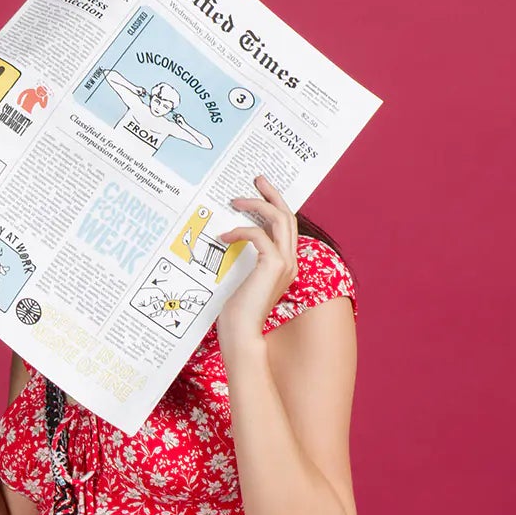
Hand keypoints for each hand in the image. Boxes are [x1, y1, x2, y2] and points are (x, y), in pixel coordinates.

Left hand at [214, 172, 297, 353]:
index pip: (286, 227)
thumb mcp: (244, 279)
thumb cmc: (238, 313)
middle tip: (257, 179)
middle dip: (272, 194)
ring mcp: (285, 263)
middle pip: (288, 216)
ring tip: (236, 200)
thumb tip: (232, 237)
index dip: (274, 206)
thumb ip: (247, 260)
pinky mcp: (274, 265)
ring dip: (258, 205)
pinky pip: (259, 235)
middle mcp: (290, 261)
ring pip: (279, 219)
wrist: (241, 334)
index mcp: (285, 265)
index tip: (259, 193)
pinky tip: (225, 237)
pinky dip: (241, 231)